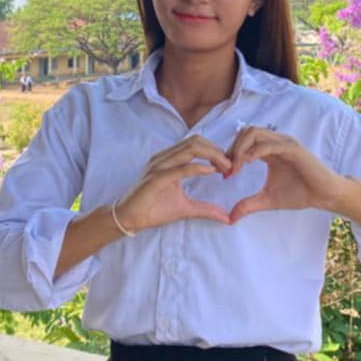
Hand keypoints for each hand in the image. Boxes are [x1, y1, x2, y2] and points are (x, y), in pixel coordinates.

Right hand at [115, 135, 233, 231]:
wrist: (129, 218)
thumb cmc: (153, 209)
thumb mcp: (186, 208)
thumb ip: (206, 209)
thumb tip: (226, 217)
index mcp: (170, 159)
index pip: (197, 144)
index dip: (216, 150)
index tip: (229, 165)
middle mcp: (164, 158)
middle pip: (196, 141)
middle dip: (217, 150)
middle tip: (231, 165)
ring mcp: (159, 166)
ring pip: (190, 148)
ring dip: (212, 155)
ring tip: (225, 167)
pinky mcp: (156, 178)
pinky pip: (180, 168)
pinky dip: (198, 168)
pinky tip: (211, 172)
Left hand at [225, 126, 346, 223]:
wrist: (324, 195)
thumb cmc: (300, 194)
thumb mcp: (268, 200)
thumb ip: (248, 205)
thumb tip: (230, 219)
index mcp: (269, 150)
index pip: (243, 141)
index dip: (230, 154)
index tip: (226, 175)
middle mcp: (276, 143)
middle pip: (245, 132)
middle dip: (232, 148)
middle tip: (227, 170)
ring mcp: (284, 144)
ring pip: (254, 133)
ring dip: (240, 148)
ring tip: (235, 167)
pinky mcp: (293, 149)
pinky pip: (269, 145)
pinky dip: (255, 151)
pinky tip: (247, 163)